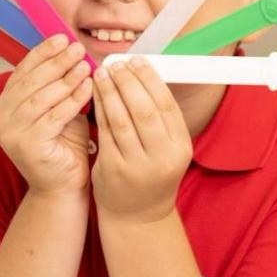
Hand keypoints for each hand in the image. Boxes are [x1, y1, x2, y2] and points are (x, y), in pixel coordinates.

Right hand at [0, 34, 92, 196]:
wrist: (64, 187)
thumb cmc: (65, 146)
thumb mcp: (59, 108)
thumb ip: (59, 85)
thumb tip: (74, 51)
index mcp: (5, 107)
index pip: (22, 72)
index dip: (42, 53)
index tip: (62, 38)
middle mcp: (2, 119)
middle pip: (30, 82)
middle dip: (56, 62)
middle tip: (77, 48)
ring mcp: (12, 134)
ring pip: (41, 97)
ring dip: (65, 78)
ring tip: (85, 65)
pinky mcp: (28, 145)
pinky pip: (53, 116)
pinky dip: (72, 99)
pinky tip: (88, 87)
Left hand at [91, 57, 192, 223]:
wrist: (137, 215)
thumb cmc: (152, 173)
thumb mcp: (168, 150)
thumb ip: (161, 119)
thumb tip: (145, 74)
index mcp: (181, 148)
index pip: (166, 105)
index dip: (150, 79)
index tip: (137, 61)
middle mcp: (162, 157)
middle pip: (144, 110)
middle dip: (128, 82)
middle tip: (117, 64)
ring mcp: (137, 166)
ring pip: (121, 119)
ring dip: (110, 91)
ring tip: (102, 73)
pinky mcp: (113, 169)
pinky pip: (105, 131)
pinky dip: (100, 108)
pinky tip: (95, 94)